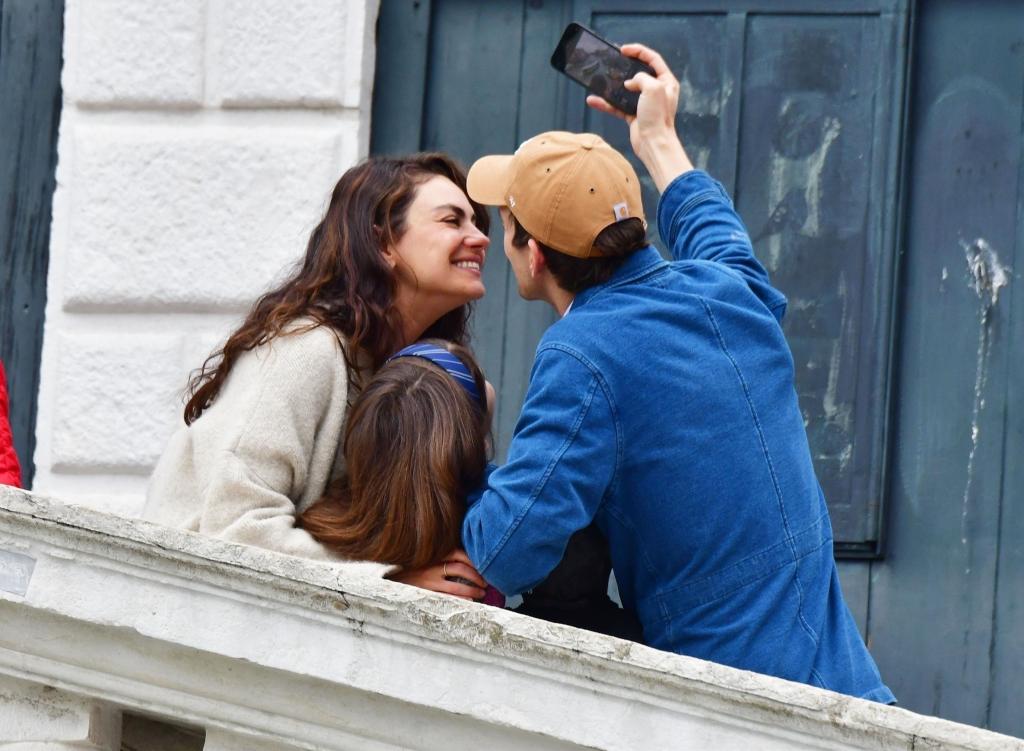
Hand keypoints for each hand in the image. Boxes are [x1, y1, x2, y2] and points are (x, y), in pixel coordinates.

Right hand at [388, 548, 486, 599]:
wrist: (390, 580)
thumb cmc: (412, 568)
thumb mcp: (425, 557)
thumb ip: (440, 555)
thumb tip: (464, 556)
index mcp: (433, 555)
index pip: (458, 553)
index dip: (473, 560)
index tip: (483, 565)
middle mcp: (432, 568)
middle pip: (461, 570)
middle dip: (477, 576)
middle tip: (486, 583)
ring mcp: (429, 583)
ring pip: (456, 587)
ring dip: (472, 591)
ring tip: (481, 594)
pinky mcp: (426, 596)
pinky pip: (447, 600)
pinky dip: (460, 601)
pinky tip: (469, 602)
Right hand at [586, 43, 693, 191]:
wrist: (654, 143)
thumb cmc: (658, 117)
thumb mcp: (653, 88)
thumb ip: (641, 78)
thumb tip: (629, 83)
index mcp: (666, 82)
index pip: (653, 59)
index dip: (639, 51)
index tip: (624, 50)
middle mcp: (657, 91)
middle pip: (639, 73)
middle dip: (625, 67)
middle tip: (613, 62)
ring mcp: (645, 104)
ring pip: (626, 90)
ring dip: (612, 87)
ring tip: (601, 80)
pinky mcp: (634, 116)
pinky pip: (618, 106)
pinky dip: (606, 104)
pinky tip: (594, 100)